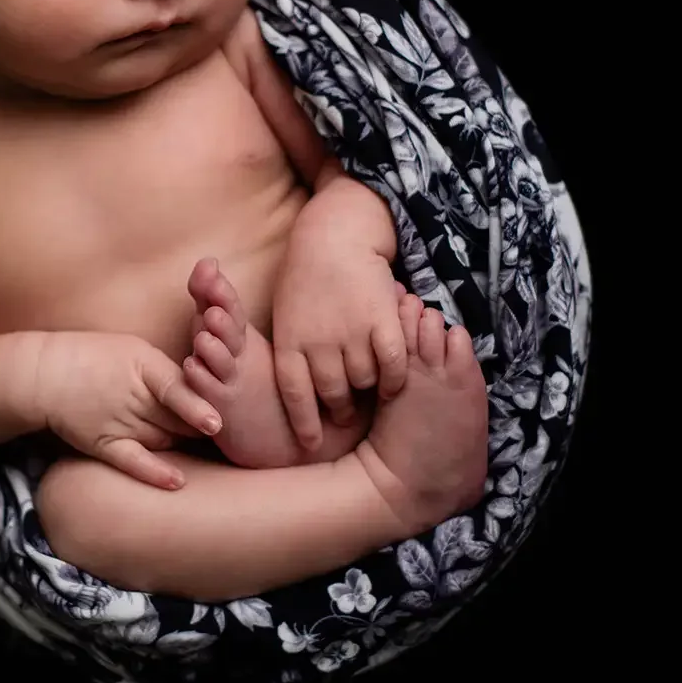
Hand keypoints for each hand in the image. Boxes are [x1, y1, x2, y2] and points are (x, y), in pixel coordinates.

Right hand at [33, 330, 222, 490]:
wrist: (45, 374)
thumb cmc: (94, 356)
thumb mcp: (133, 349)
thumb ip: (166, 372)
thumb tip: (200, 391)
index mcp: (142, 365)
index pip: (175, 389)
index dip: (198, 407)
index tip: (217, 424)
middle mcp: (132, 396)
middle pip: (178, 420)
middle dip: (201, 429)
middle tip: (227, 436)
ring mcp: (118, 422)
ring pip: (164, 440)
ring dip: (184, 445)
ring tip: (204, 450)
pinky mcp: (104, 444)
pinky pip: (134, 461)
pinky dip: (155, 472)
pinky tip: (176, 481)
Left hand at [271, 237, 407, 453]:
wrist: (334, 237)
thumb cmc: (305, 280)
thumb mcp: (285, 317)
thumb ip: (293, 353)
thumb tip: (301, 395)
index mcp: (290, 342)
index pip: (295, 396)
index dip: (305, 424)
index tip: (311, 445)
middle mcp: (319, 342)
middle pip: (334, 394)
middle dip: (340, 411)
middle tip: (346, 415)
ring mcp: (352, 331)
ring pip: (365, 382)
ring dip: (369, 392)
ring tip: (370, 392)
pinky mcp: (383, 320)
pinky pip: (393, 365)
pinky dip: (395, 377)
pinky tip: (394, 379)